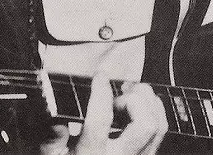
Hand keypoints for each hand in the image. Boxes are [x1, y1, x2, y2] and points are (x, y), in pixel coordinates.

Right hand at [41, 75, 167, 154]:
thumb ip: (51, 136)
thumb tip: (54, 113)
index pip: (100, 121)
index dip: (101, 92)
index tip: (99, 76)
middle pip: (144, 123)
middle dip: (133, 99)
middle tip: (117, 96)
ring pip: (158, 124)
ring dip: (146, 101)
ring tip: (127, 96)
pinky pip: (161, 129)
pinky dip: (154, 109)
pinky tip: (138, 104)